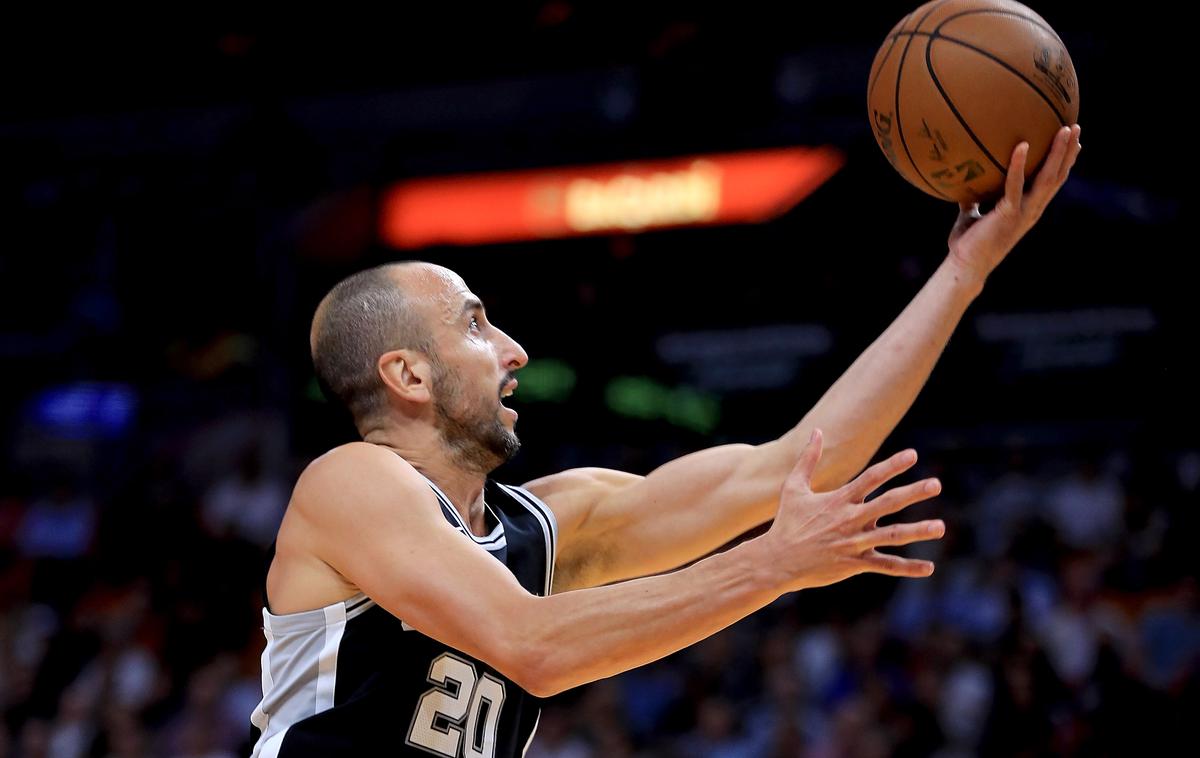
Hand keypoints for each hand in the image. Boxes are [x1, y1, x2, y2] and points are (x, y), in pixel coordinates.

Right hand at [762, 429, 944, 590]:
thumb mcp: (793, 487)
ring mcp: (855, 543)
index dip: (892, 466)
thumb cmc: (786, 522)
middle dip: (913, 493)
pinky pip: (886, 566)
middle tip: (936, 484)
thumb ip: (808, 458)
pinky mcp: (855, 563)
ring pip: (892, 536)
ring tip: (940, 527)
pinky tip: (928, 568)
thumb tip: (817, 430)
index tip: (913, 455)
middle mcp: (850, 519)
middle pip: (888, 503)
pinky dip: (907, 568)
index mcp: (839, 500)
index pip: (871, 478)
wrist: (777, 560)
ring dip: (917, 531)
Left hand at [946, 124, 1081, 287]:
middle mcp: (1032, 209)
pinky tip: (1022, 145)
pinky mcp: (1009, 215)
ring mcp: (1024, 212)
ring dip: (1058, 153)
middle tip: (1076, 126)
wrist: (965, 267)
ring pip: (1048, 178)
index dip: (1065, 162)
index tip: (1074, 142)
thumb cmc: (968, 243)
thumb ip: (974, 199)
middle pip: (1058, 176)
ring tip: (1065, 130)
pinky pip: (1015, 185)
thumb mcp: (971, 214)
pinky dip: (1018, 164)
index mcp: (1028, 208)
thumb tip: (964, 181)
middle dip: (1069, 151)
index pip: (1052, 182)